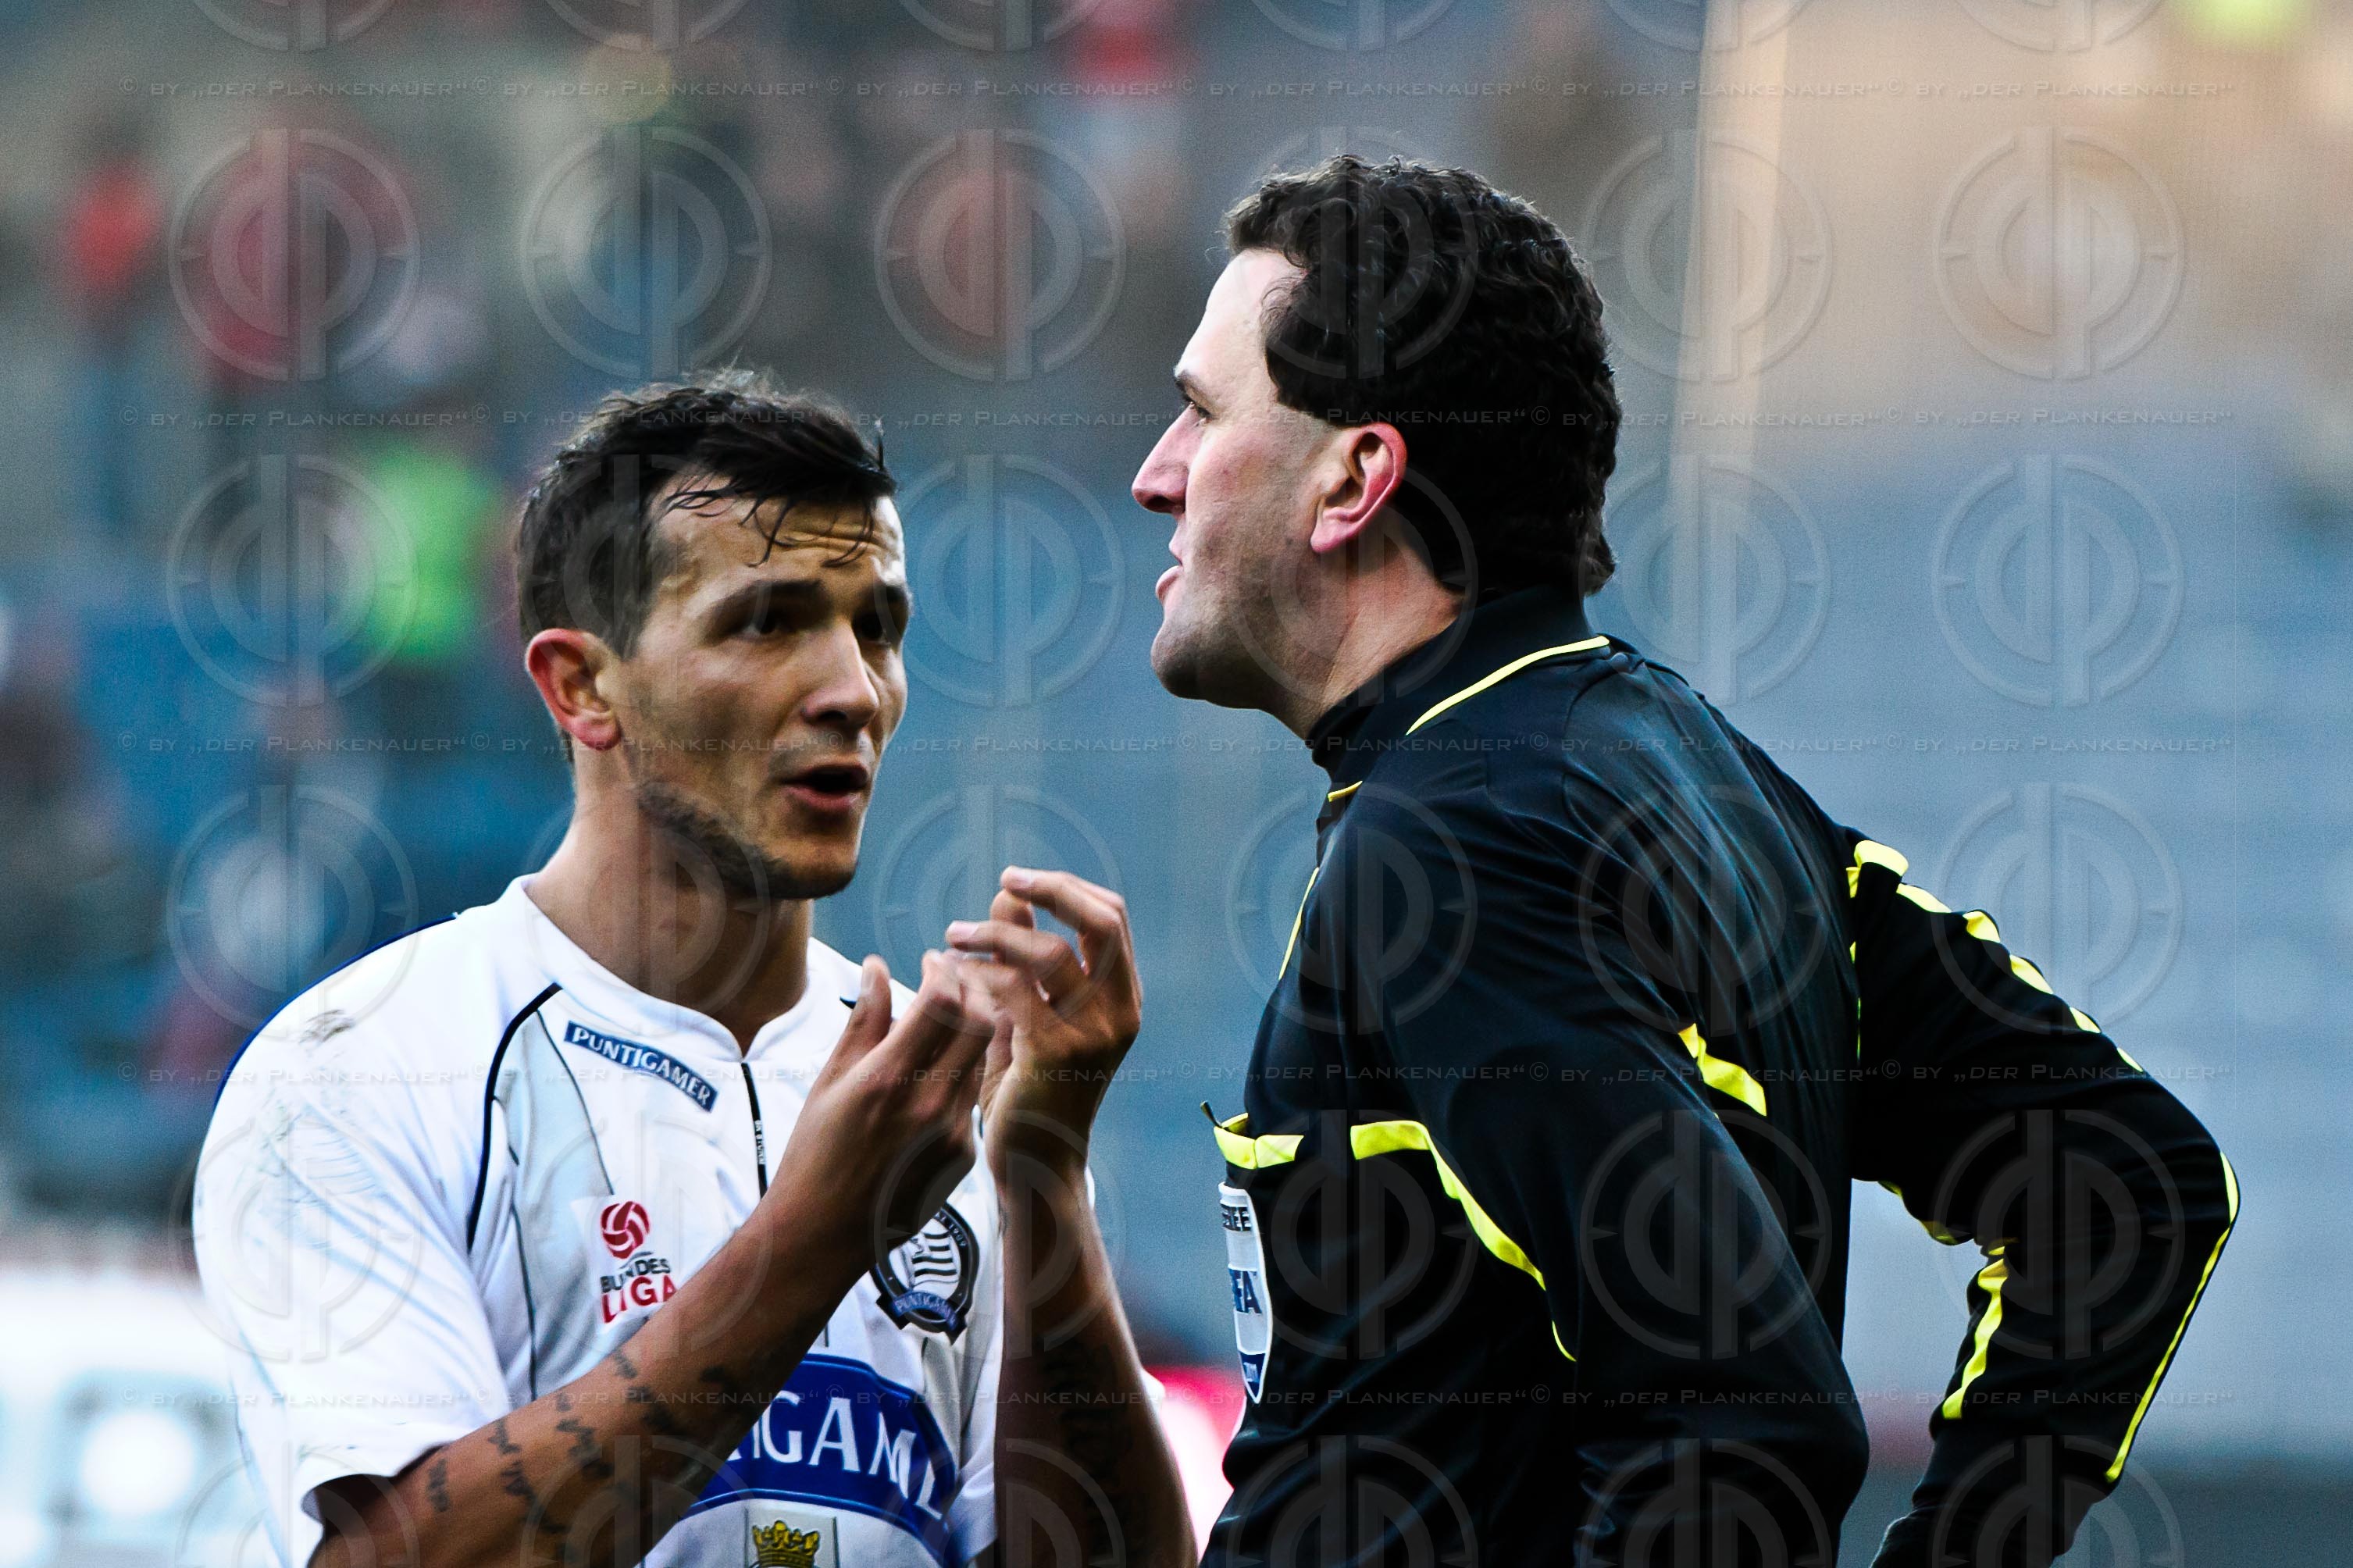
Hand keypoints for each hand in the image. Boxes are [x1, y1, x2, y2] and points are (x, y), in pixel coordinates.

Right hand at [768, 951, 994, 1268]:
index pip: (942, 1002)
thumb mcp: (830, 1081)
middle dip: (973, 989)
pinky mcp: (964, 1156)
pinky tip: (940, 1068)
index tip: (933, 959)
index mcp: (890, 1079)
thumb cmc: (814, 1155)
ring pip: (983, 1059)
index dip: (944, 970)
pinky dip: (962, 1070)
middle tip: (955, 978)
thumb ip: (863, 1021)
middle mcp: (930, 1105)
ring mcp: (954, 1133)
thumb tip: (876, 966)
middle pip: (982, 1022)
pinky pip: (972, 1097)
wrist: (823, 1235)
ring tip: (950, 1017)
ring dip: (974, 1028)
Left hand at [944, 867, 1141, 1179]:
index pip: (1111, 917)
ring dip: (995, 933)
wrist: (1034, 1163)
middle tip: (1003, 879)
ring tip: (953, 935)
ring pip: (1050, 953)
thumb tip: (1008, 895)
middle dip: (1051, 890)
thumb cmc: (1029, 1088)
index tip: (1017, 880)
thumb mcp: (1032, 1012)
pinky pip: (1014, 991)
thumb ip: (1024, 957)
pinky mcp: (1057, 1054)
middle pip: (1101, 921)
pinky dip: (979, 974)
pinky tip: (952, 976)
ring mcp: (1095, 1034)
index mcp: (1123, 998)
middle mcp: (1121, 1012)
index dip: (1066, 888)